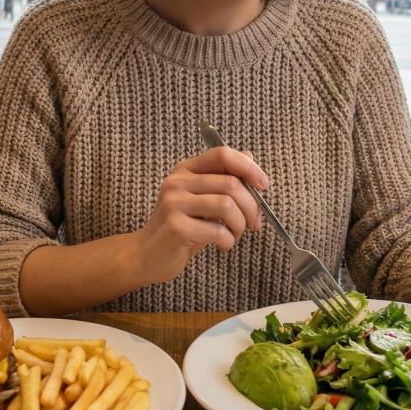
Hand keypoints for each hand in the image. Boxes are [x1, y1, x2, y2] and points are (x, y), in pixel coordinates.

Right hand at [131, 146, 266, 285]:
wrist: (146, 255)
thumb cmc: (180, 227)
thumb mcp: (202, 199)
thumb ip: (222, 178)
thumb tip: (249, 156)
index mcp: (186, 170)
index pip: (222, 154)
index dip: (248, 167)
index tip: (263, 185)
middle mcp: (177, 181)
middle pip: (231, 183)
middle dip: (251, 207)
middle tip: (253, 223)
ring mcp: (174, 203)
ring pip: (227, 205)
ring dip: (240, 225)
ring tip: (234, 235)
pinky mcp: (176, 226)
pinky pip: (217, 230)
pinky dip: (228, 240)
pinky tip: (222, 245)